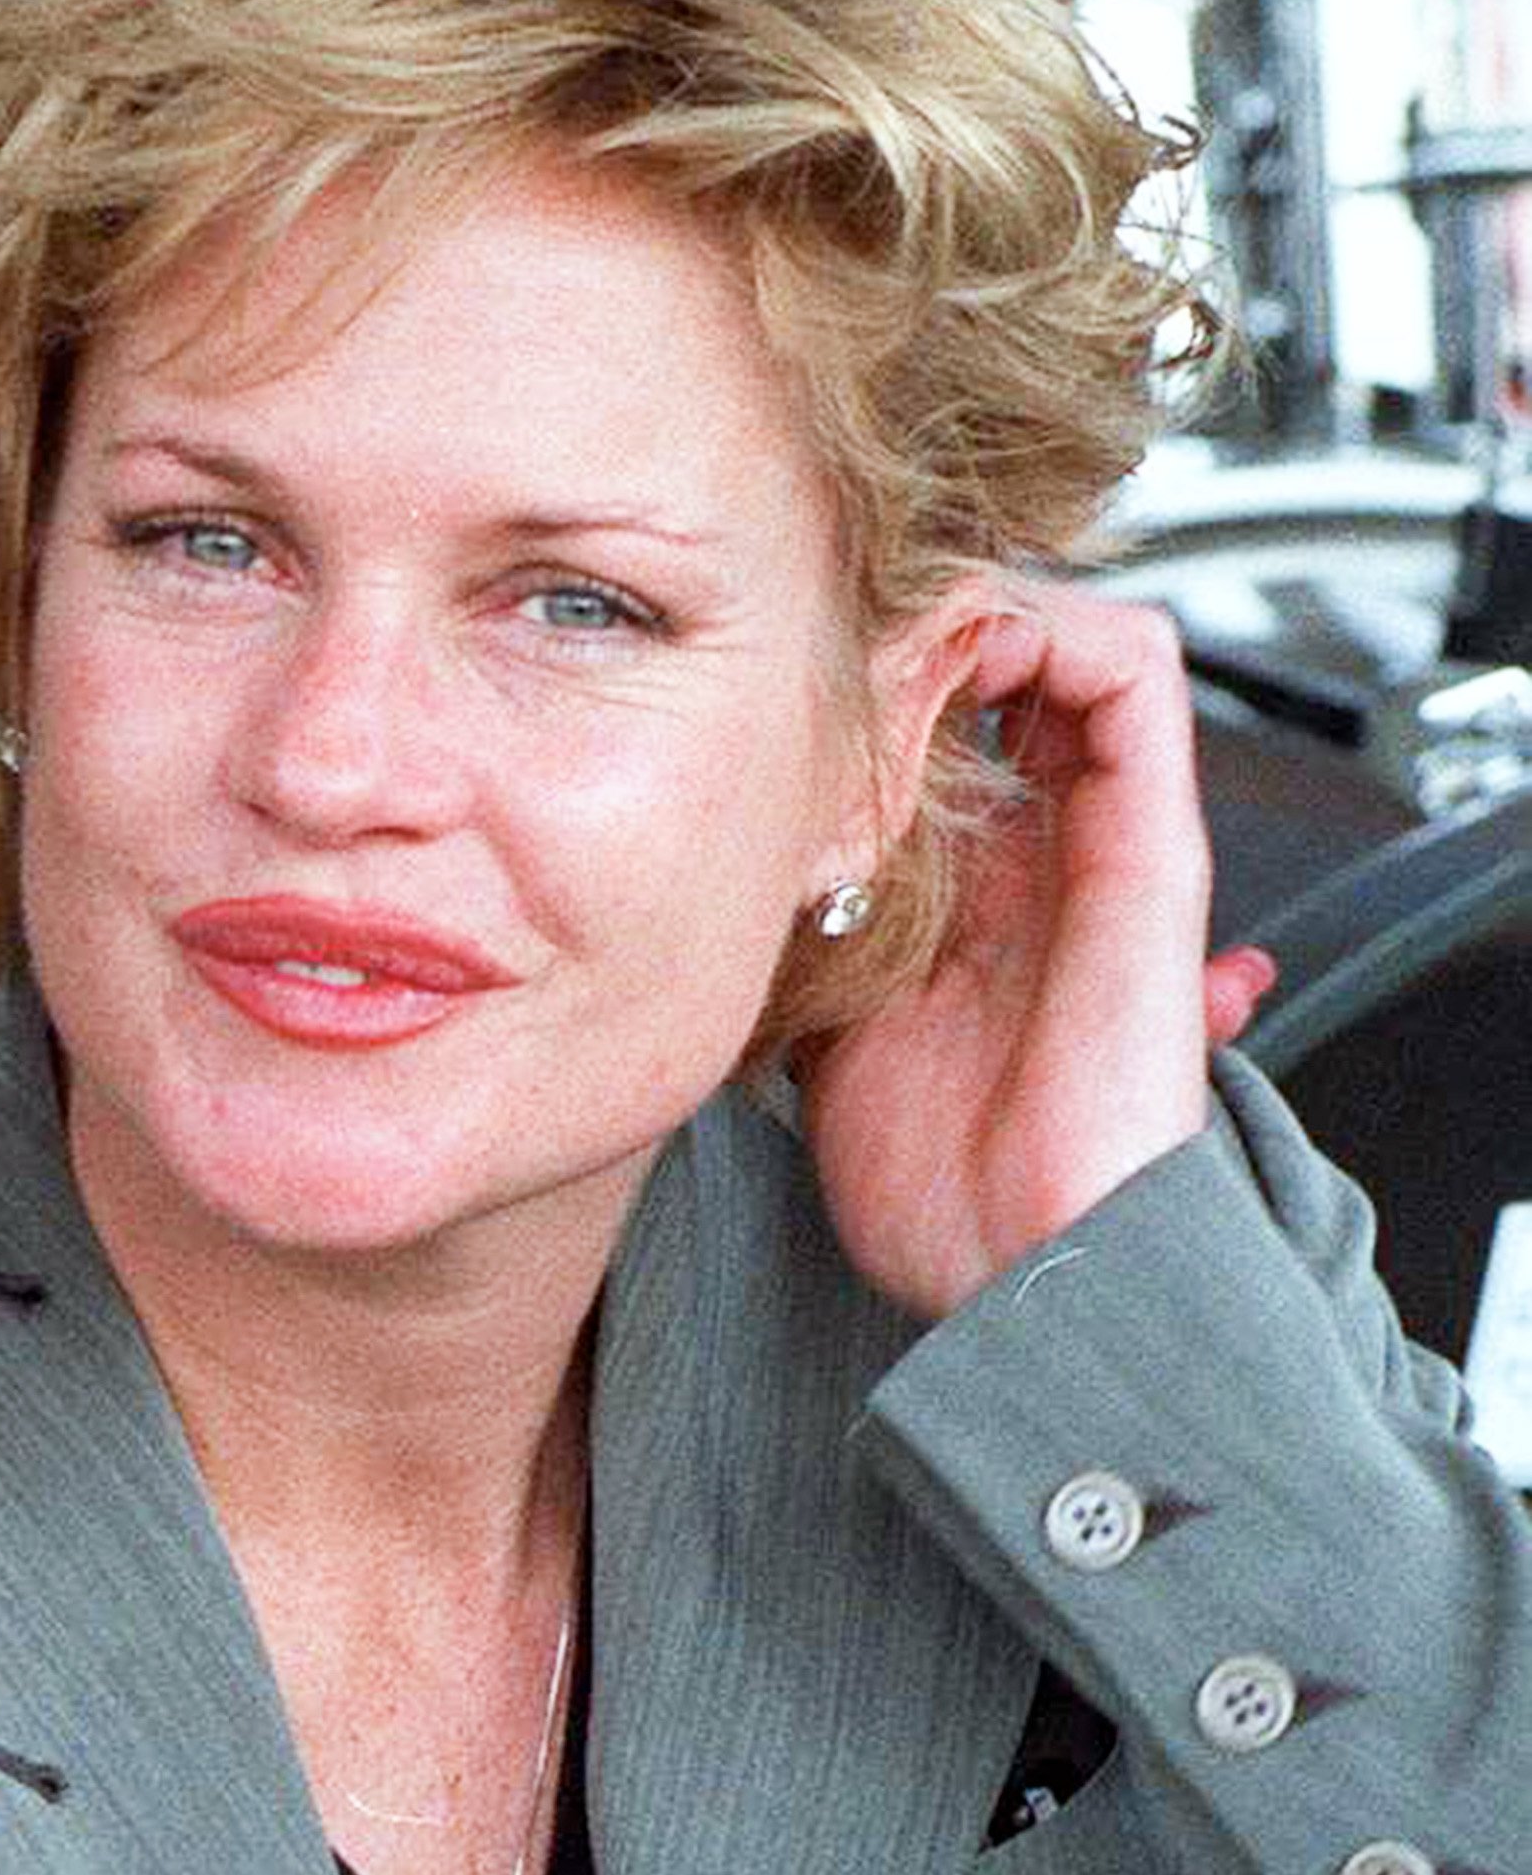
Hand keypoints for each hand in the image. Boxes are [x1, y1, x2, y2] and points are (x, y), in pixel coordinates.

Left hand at [800, 583, 1250, 1323]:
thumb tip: (721, 888)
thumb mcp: (820, 1029)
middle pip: (1005, 671)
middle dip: (916, 630)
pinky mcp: (1152, 842)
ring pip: (1069, 643)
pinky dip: (1051, 627)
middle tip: (832, 641)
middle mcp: (1046, 855)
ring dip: (980, 611)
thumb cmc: (935, 1186)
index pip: (943, 730)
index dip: (874, 679)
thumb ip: (800, 944)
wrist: (1023, 1263)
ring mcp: (1103, 840)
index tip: (789, 680)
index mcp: (973, 896)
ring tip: (897, 640)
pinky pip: (1136, 670)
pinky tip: (964, 657)